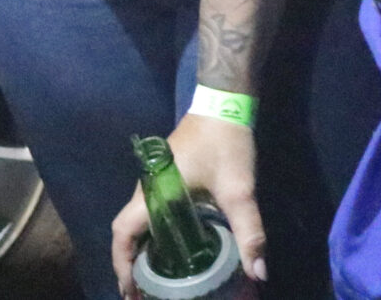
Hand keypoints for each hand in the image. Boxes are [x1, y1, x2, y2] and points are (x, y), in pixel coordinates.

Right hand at [111, 113, 262, 299]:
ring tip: (154, 281)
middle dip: (130, 266)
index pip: (123, 233)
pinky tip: (172, 249)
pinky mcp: (166, 178)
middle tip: (142, 294)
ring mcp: (154, 182)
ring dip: (141, 252)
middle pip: (126, 232)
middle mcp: (146, 188)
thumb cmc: (224, 143)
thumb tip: (259, 273)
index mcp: (153, 193)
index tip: (129, 292)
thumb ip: (249, 231)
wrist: (223, 101)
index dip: (121, 264)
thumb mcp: (239, 189)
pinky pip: (150, 213)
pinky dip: (153, 236)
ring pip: (138, 223)